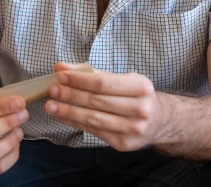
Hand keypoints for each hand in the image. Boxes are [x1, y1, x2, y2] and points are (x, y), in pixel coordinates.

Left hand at [46, 62, 166, 150]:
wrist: (159, 121)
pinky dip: (76, 123)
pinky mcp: (123, 143)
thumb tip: (62, 67)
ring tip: (51, 105)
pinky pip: (94, 131)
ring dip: (69, 111)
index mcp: (141, 88)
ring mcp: (132, 129)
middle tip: (53, 90)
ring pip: (94, 119)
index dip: (80, 80)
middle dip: (71, 95)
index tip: (61, 75)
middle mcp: (140, 109)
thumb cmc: (137, 95)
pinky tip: (64, 116)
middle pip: (97, 101)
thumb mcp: (123, 79)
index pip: (104, 83)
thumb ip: (93, 73)